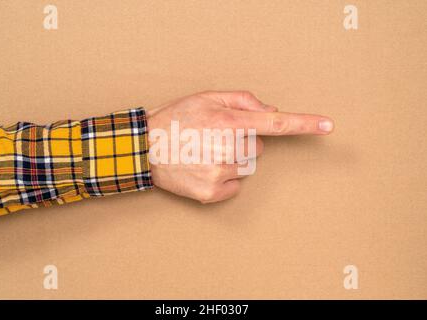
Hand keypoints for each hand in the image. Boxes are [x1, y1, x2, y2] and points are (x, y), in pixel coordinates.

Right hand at [146, 91, 333, 202]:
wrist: (145, 149)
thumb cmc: (176, 119)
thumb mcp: (206, 97)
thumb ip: (243, 99)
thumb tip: (271, 110)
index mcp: (229, 122)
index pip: (275, 123)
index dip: (304, 124)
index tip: (328, 126)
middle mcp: (228, 148)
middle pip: (258, 147)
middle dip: (243, 141)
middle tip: (215, 138)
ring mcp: (220, 173)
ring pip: (247, 167)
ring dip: (233, 160)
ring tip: (206, 153)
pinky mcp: (213, 193)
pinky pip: (235, 186)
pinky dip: (224, 178)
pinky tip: (203, 168)